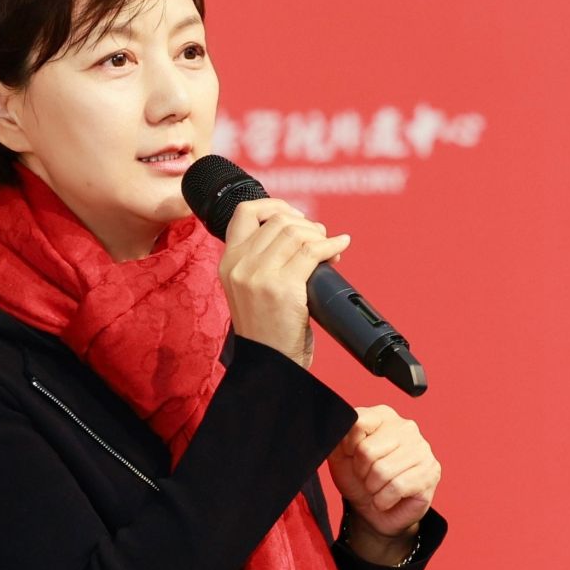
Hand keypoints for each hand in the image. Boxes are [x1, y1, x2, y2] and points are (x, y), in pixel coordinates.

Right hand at [217, 197, 349, 368]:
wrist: (269, 364)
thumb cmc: (268, 330)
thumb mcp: (249, 288)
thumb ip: (262, 259)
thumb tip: (300, 229)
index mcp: (228, 261)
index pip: (246, 212)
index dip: (276, 205)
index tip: (296, 216)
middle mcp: (239, 265)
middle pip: (279, 220)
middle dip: (306, 224)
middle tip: (320, 239)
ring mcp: (259, 275)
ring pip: (297, 232)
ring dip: (320, 236)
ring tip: (329, 248)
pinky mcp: (283, 287)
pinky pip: (314, 251)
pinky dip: (333, 245)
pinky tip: (340, 247)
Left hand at [328, 405, 439, 549]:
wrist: (373, 511)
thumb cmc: (358, 479)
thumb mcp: (340, 454)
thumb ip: (338, 435)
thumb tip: (340, 424)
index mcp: (383, 416)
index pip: (359, 421)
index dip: (348, 446)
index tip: (352, 456)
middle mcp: (406, 427)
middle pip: (368, 450)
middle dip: (361, 471)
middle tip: (367, 477)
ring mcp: (422, 449)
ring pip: (382, 471)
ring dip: (373, 488)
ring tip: (378, 487)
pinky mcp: (430, 472)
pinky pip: (397, 487)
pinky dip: (384, 500)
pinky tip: (388, 498)